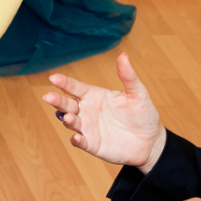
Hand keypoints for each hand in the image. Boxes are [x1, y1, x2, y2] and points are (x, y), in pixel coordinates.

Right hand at [43, 53, 166, 172]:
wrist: (151, 141)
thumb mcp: (138, 94)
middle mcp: (86, 110)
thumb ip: (128, 76)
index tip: (53, 78)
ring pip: (70, 122)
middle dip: (56, 100)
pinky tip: (77, 137)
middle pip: (66, 104)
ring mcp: (87, 127)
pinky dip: (76, 140)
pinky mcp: (92, 144)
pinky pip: (80, 141)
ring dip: (67, 120)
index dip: (63, 82)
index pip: (74, 87)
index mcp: (93, 95)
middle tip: (48, 97)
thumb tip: (124, 55)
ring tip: (69, 118)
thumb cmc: (143, 114)